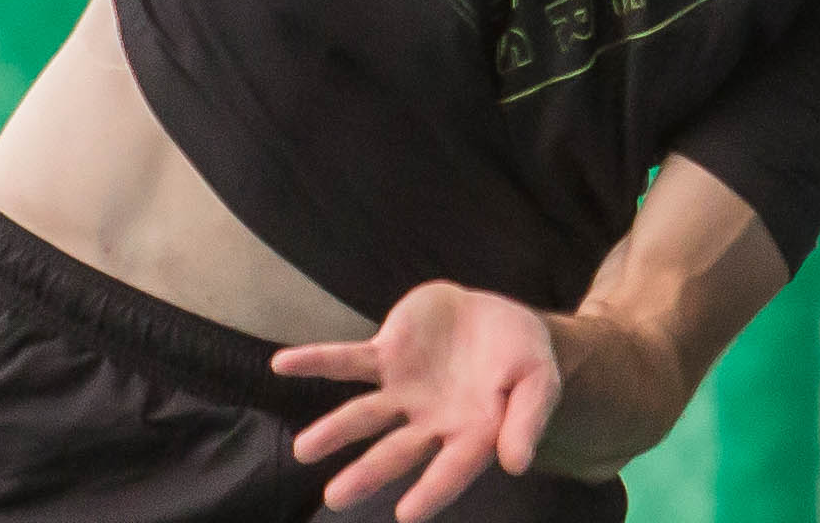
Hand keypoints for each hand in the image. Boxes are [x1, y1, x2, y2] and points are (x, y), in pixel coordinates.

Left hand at [276, 281, 563, 516]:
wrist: (499, 316)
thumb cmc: (523, 356)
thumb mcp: (539, 380)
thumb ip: (527, 419)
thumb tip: (517, 465)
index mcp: (472, 434)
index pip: (450, 469)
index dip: (431, 491)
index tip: (405, 515)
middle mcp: (430, 422)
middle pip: (394, 452)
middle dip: (366, 474)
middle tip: (334, 498)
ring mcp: (403, 391)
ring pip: (363, 415)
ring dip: (332, 430)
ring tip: (302, 449)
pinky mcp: (387, 355)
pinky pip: (347, 361)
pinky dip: (315, 362)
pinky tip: (281, 365)